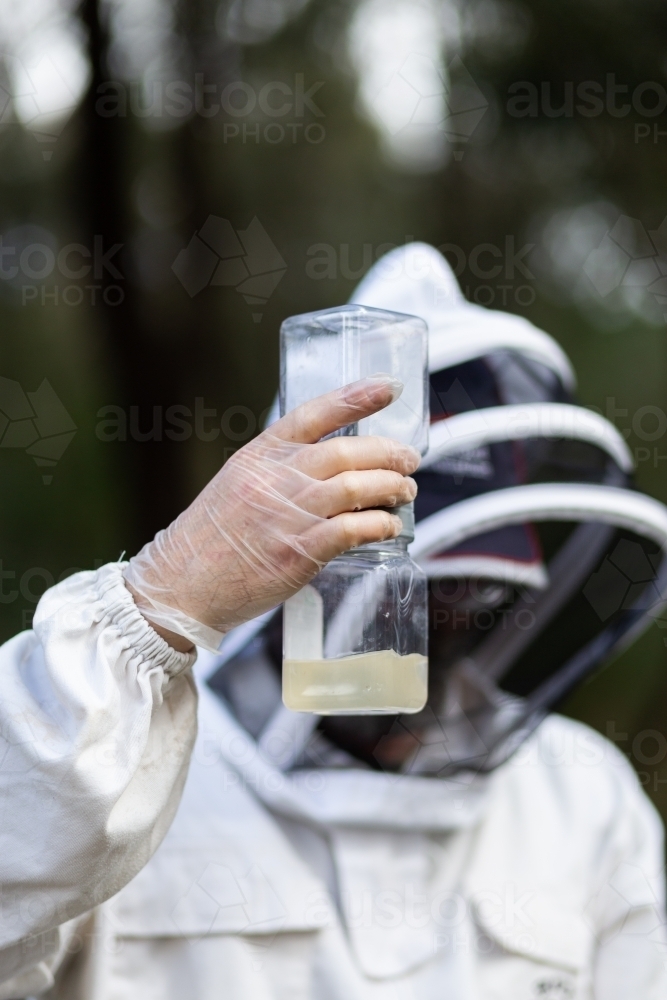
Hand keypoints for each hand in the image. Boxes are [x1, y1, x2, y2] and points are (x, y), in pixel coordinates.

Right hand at [124, 375, 419, 650]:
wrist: (182, 584)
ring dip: (392, 487)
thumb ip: (277, 469)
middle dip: (389, 453)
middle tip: (409, 460)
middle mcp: (276, 477)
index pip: (314, 414)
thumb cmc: (209, 539)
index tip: (387, 387)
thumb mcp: (236, 483)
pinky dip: (380, 525)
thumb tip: (329, 466)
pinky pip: (354, 529)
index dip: (356, 397)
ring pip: (358, 487)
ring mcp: (289, 513)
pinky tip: (390, 527)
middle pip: (347, 451)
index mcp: (259, 455)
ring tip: (406, 491)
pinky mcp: (300, 551)